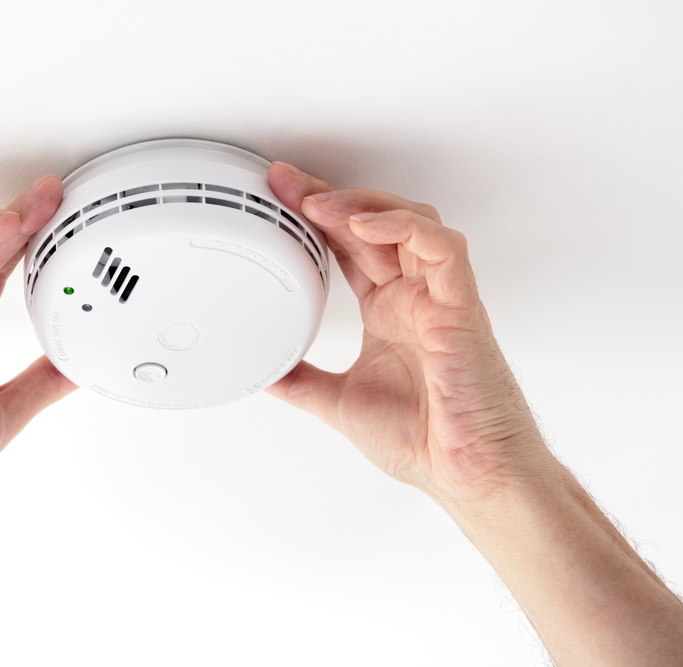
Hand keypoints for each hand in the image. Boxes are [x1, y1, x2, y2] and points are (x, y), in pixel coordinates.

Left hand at [265, 163, 550, 501]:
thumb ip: (300, 380)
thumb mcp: (336, 402)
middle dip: (329, 197)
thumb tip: (261, 371)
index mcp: (388, 312)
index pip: (349, 247)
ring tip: (318, 204)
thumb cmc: (424, 441)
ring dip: (363, 205)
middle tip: (287, 184)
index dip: (317, 218)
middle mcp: (413, 298)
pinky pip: (442, 249)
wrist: (466, 478)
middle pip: (374, 224)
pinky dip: (405, 228)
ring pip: (410, 222)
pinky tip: (365, 226)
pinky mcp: (461, 308)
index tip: (278, 198)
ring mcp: (439, 299)